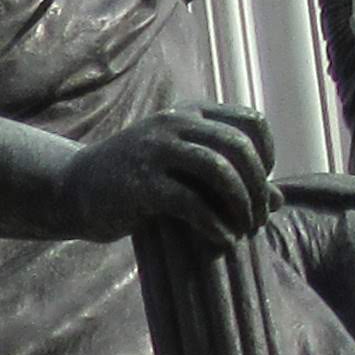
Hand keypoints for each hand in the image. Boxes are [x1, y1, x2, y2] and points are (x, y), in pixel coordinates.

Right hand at [59, 105, 274, 240]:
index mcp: (189, 114)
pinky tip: (222, 241)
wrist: (74, 188)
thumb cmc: (136, 181)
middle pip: (239, 148)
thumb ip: (228, 178)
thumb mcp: (184, 170)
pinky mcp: (141, 185)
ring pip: (220, 170)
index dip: (268, 155)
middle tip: (258, 219)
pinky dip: (215, 225)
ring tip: (244, 230)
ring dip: (242, 205)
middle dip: (258, 188)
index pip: (250, 122)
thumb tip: (280, 201)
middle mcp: (175, 124)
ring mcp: (156, 151)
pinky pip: (192, 203)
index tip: (263, 186)